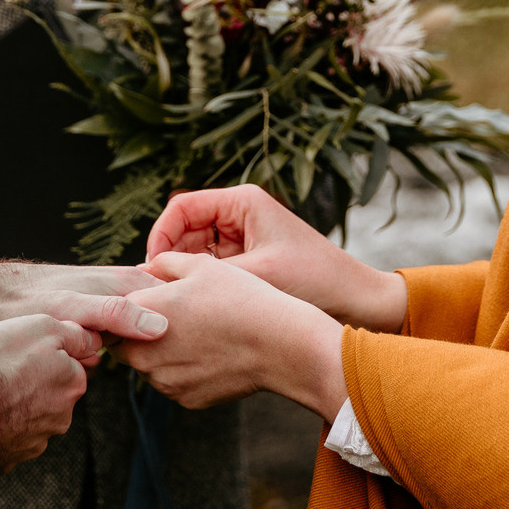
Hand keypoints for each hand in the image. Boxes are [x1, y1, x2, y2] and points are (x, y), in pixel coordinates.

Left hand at [0, 260, 167, 345]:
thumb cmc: (34, 298)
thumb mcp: (77, 307)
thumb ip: (118, 314)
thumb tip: (160, 327)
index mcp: (131, 281)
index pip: (177, 300)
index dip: (182, 324)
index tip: (177, 347)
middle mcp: (126, 290)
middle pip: (159, 321)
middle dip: (151, 344)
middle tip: (128, 358)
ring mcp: (112, 305)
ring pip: (136, 335)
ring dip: (126, 352)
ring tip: (99, 357)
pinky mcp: (96, 320)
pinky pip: (114, 341)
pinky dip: (106, 354)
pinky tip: (89, 361)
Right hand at [0, 314, 97, 473]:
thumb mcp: (41, 328)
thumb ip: (73, 334)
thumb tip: (92, 340)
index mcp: (72, 385)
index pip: (69, 368)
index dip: (46, 358)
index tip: (25, 355)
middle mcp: (61, 418)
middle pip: (51, 396)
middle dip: (34, 386)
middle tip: (5, 374)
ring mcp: (35, 443)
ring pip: (30, 421)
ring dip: (16, 410)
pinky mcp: (8, 461)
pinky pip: (6, 443)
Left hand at [114, 253, 346, 417]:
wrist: (279, 345)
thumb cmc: (241, 299)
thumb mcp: (201, 266)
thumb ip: (164, 263)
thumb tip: (146, 269)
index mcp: (142, 314)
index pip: (109, 317)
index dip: (122, 311)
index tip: (142, 305)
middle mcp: (144, 353)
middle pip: (123, 346)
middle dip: (137, 334)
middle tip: (170, 319)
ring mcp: (164, 381)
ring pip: (149, 367)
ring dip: (160, 354)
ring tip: (196, 334)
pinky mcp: (184, 399)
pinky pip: (173, 383)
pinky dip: (183, 371)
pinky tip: (210, 353)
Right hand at [147, 185, 408, 332]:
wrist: (357, 301)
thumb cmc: (315, 280)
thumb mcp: (257, 274)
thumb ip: (206, 274)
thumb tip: (157, 279)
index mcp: (243, 202)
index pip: (182, 208)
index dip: (160, 235)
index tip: (151, 268)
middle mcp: (240, 213)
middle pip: (184, 230)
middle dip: (170, 259)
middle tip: (157, 291)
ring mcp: (244, 237)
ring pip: (196, 251)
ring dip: (184, 273)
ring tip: (173, 301)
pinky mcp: (249, 259)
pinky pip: (213, 267)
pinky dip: (202, 283)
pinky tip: (195, 306)